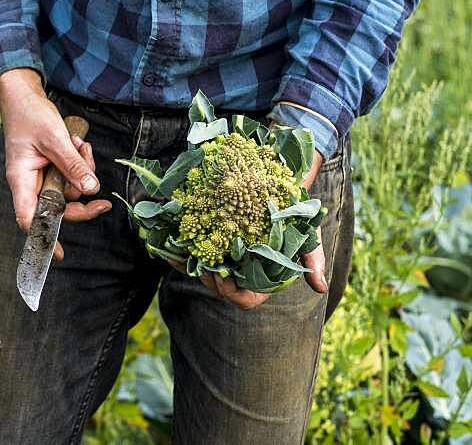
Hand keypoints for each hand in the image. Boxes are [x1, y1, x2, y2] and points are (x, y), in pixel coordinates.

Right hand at [0, 69, 110, 261]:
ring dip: (82, 170)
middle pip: (58, 208)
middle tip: (104, 203)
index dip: (44, 238)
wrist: (23, 95)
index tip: (60, 254)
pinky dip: (79, 161)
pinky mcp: (51, 166)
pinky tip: (78, 143)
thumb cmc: (30, 115)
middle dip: (81, 201)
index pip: (29, 218)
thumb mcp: (54, 139)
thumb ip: (72, 165)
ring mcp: (41, 175)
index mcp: (21, 180)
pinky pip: (71, 174)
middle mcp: (30, 182)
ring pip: (69, 189)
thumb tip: (91, 190)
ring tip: (80, 145)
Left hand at [168, 150, 327, 308]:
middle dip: (208, 281)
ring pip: (202, 272)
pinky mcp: (211, 242)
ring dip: (191, 268)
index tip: (225, 279)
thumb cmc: (295, 215)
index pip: (245, 300)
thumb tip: (320, 288)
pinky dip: (178, 254)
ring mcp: (224, 257)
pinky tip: (166, 249)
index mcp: (262, 278)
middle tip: (202, 266)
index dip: (233, 294)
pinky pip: (190, 254)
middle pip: (219, 288)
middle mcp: (241, 271)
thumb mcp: (309, 235)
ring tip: (183, 256)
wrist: (278, 187)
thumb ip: (314, 260)